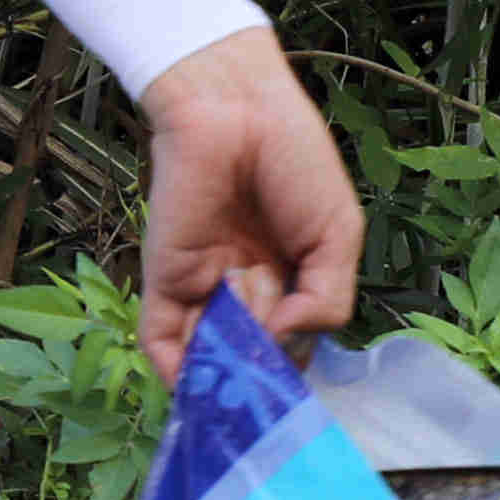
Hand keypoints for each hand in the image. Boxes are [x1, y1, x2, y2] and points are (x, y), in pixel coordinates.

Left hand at [132, 25, 363, 378]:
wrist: (235, 110)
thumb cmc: (294, 160)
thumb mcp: (337, 236)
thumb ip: (326, 300)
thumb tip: (288, 341)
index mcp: (289, 279)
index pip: (291, 345)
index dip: (293, 369)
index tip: (296, 389)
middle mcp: (244, 290)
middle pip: (252, 356)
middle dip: (263, 366)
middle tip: (269, 350)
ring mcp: (201, 287)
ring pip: (212, 355)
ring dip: (230, 363)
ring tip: (244, 335)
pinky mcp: (162, 278)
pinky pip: (161, 338)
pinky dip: (179, 369)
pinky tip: (201, 380)